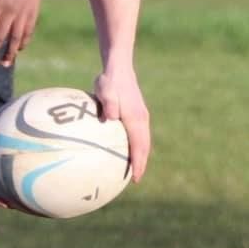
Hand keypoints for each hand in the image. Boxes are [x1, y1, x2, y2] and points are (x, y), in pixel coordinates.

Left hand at [92, 68, 150, 182]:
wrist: (119, 68)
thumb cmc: (109, 80)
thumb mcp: (105, 90)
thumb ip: (108, 103)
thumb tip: (110, 117)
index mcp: (135, 118)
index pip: (139, 146)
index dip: (138, 162)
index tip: (135, 177)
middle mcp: (142, 119)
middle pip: (144, 147)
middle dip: (141, 164)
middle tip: (134, 179)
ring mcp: (141, 116)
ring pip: (143, 141)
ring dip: (140, 156)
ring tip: (133, 169)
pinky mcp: (137, 113)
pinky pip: (139, 135)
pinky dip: (136, 146)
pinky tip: (126, 151)